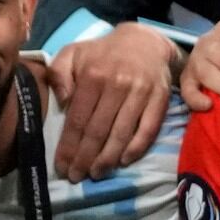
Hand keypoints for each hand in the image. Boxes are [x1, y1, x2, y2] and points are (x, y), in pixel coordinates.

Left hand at [42, 22, 175, 178]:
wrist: (145, 42)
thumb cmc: (102, 53)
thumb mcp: (72, 53)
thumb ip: (59, 73)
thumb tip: (62, 100)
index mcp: (93, 75)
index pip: (78, 119)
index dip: (69, 146)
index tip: (62, 166)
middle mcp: (117, 84)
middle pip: (98, 130)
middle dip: (85, 158)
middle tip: (77, 176)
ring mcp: (141, 92)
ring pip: (122, 133)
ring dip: (108, 158)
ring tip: (96, 173)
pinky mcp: (160, 99)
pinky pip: (149, 128)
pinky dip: (137, 147)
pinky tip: (124, 161)